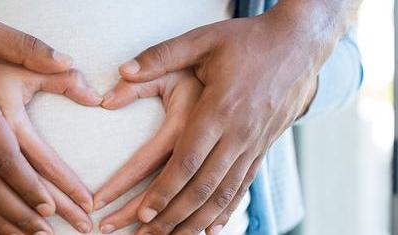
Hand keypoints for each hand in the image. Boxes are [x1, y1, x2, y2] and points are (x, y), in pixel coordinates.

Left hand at [101, 6, 335, 233]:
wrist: (299, 44)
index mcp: (219, 109)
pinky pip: (243, 187)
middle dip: (173, 216)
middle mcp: (238, 134)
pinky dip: (226, 211)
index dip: (164, 191)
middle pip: (203, 187)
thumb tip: (122, 70)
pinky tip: (211, 229)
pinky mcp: (263, 147)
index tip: (142, 212)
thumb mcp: (203, 39)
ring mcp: (254, 144)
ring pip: (224, 194)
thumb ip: (161, 56)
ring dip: (196, 221)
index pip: (187, 161)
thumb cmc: (248, 41)